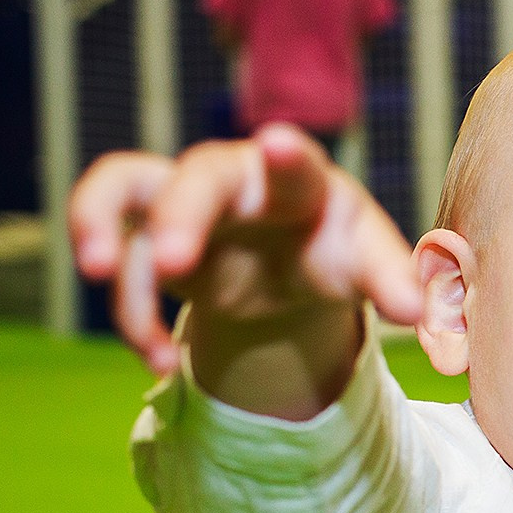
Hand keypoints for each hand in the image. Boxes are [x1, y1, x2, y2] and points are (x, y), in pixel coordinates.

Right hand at [69, 124, 422, 392]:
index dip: (287, 156)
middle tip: (171, 260)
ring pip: (124, 188)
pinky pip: (116, 251)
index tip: (279, 146)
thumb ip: (391, 282)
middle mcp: (235, 178)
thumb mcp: (365, 265)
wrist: (290, 261)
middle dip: (180, 213)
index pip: (295, 163)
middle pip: (198, 176)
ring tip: (92, 270)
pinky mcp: (147, 233)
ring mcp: (183, 197)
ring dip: (100, 223)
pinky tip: (160, 366)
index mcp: (301, 182)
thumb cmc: (334, 249)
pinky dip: (132, 313)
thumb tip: (419, 314)